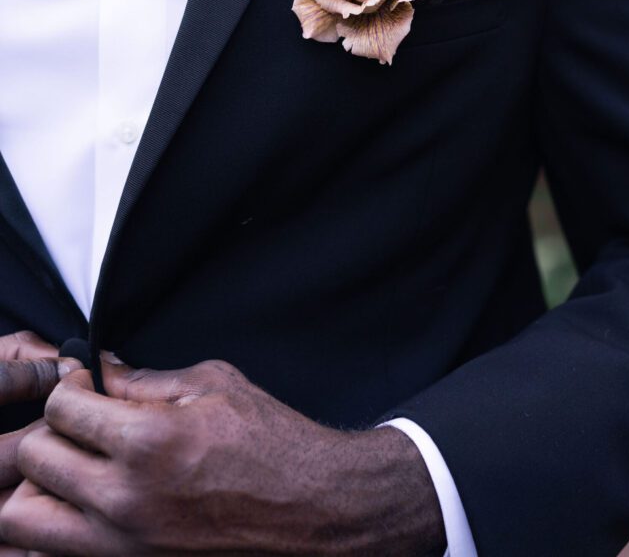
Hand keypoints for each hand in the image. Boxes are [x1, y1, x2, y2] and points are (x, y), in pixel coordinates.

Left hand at [0, 354, 445, 555]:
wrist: (317, 511)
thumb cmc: (275, 445)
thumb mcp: (215, 385)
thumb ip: (146, 379)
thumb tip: (99, 371)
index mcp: (148, 441)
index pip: (60, 407)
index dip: (71, 387)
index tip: (88, 387)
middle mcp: (124, 500)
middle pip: (31, 458)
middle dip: (51, 430)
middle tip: (80, 424)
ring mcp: (122, 548)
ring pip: (23, 519)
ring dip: (40, 485)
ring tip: (75, 468)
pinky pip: (53, 555)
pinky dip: (56, 531)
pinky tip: (90, 505)